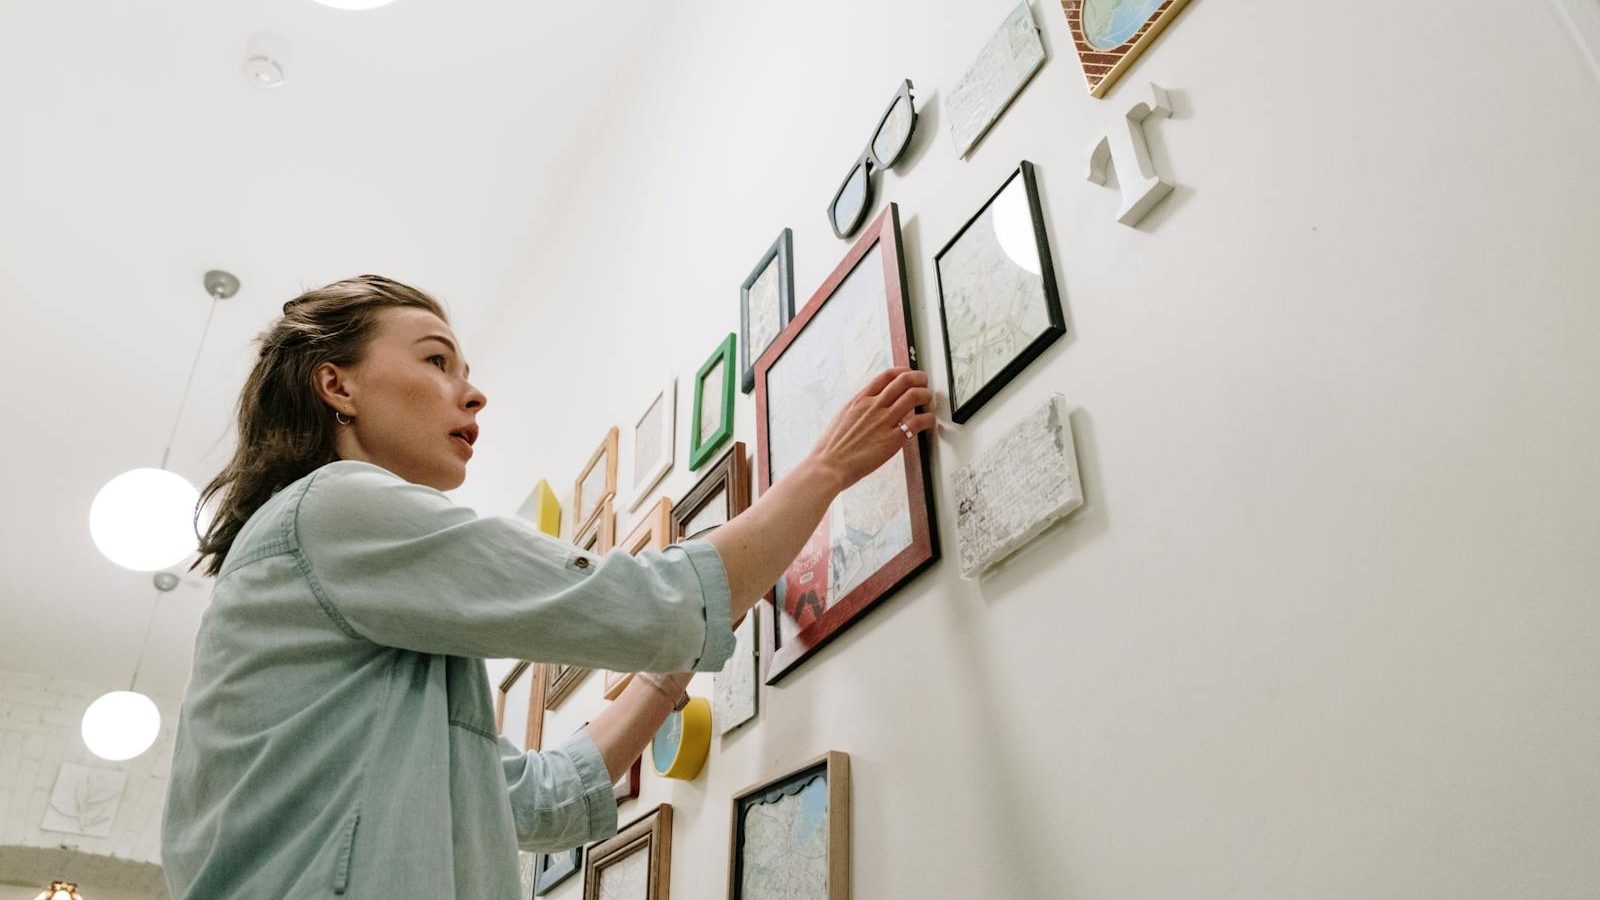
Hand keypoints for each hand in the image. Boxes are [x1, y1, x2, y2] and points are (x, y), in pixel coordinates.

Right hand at [807, 367, 935, 491]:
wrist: (828, 466)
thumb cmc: (832, 447)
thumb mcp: (843, 417)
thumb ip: (859, 408)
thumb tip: (870, 405)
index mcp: (860, 400)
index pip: (886, 376)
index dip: (903, 372)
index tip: (909, 374)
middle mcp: (873, 406)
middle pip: (904, 380)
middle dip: (919, 378)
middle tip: (924, 384)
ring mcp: (884, 421)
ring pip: (914, 396)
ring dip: (926, 395)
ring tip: (928, 400)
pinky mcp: (893, 439)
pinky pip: (918, 423)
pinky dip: (928, 419)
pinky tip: (929, 422)